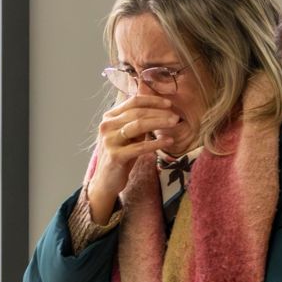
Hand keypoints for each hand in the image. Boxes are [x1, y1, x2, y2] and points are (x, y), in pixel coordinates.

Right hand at [88, 96, 177, 223]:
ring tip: (174, 124)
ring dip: (159, 123)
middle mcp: (106, 126)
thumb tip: (160, 107)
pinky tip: (168, 141)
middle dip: (159, 112)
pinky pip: (139, 147)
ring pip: (138, 125)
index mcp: (109, 117)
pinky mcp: (115, 156)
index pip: (133, 101)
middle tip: (175, 116)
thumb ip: (138, 121)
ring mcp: (109, 140)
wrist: (106, 181)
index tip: (169, 103)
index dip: (152, 101)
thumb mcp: (129, 135)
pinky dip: (155, 143)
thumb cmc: (121, 156)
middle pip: (137, 112)